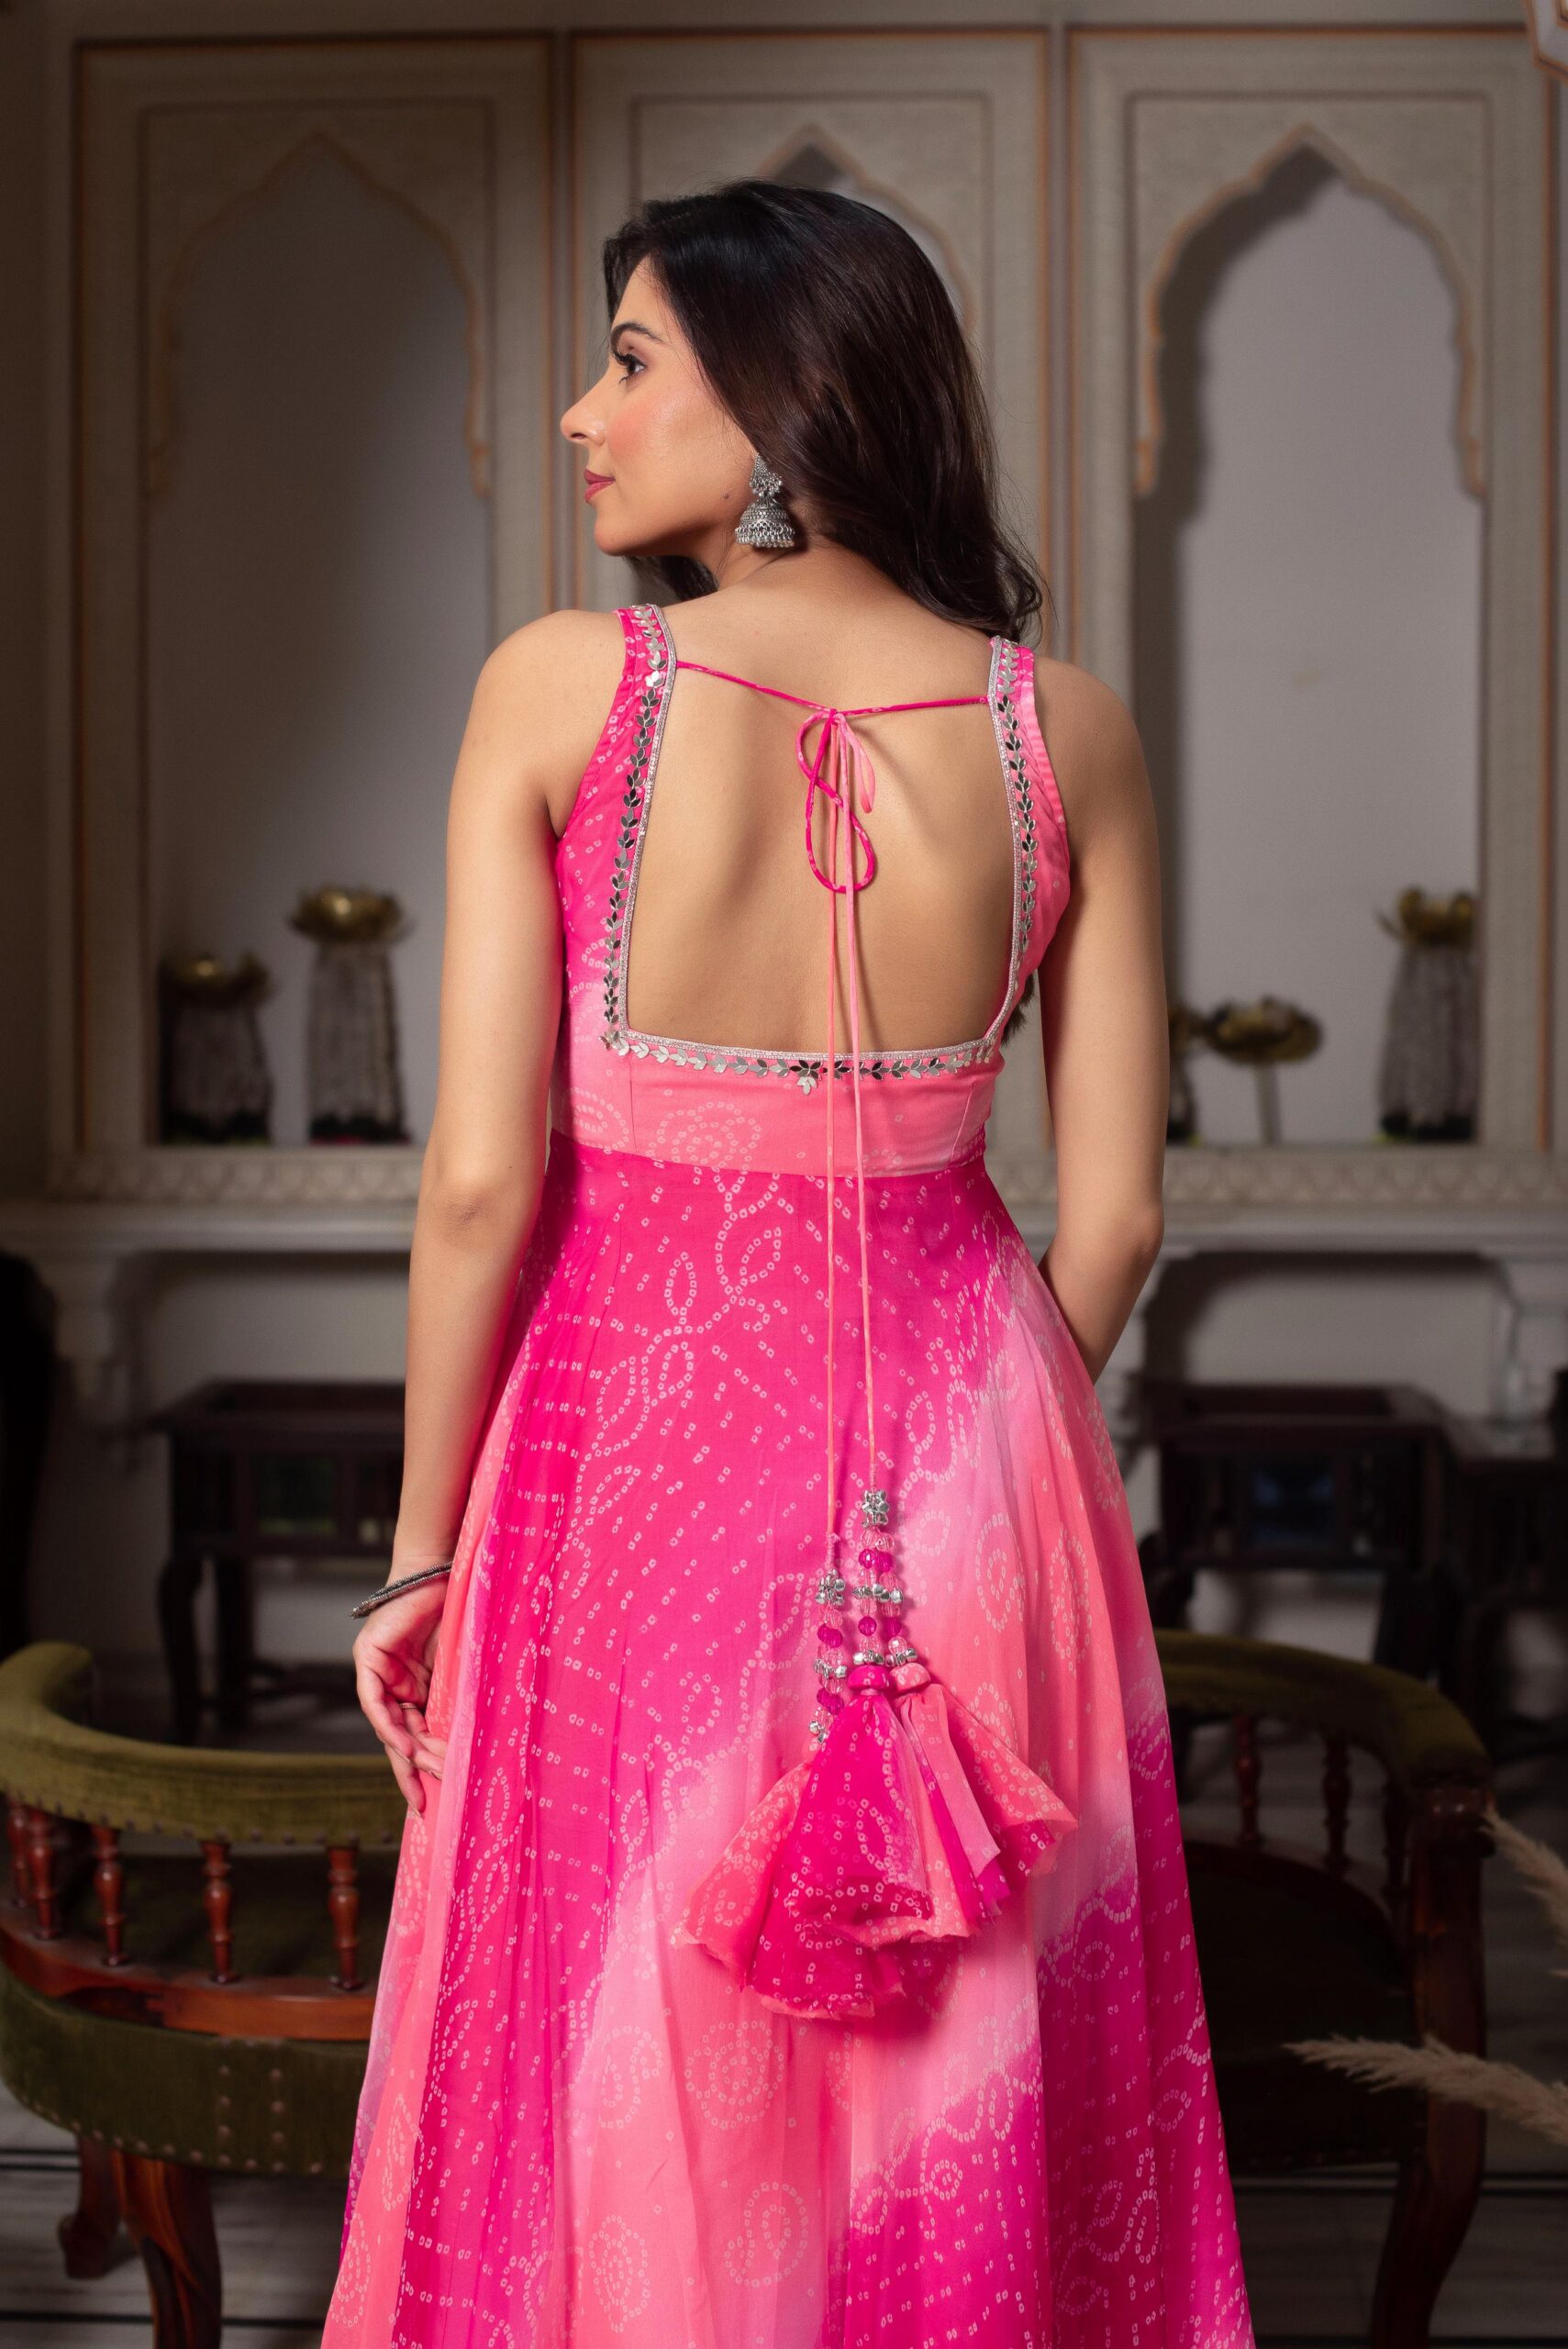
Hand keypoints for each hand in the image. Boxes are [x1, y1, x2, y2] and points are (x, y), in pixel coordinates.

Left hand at [352, 1576, 450, 1814]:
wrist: (442, 1571)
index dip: (421, 1765)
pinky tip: (402, 1744)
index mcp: (415, 1688)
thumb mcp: (459, 1668)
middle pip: (398, 1736)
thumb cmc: (458, 1611)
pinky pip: (374, 1700)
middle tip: (426, 1799)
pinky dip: (388, 1724)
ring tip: (427, 1775)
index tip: (431, 1797)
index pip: (413, 1735)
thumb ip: (455, 1699)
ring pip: (387, 1724)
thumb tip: (470, 1741)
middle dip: (412, 1770)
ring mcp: (378, 1672)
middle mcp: (393, 1684)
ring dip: (405, 1752)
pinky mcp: (369, 1658)